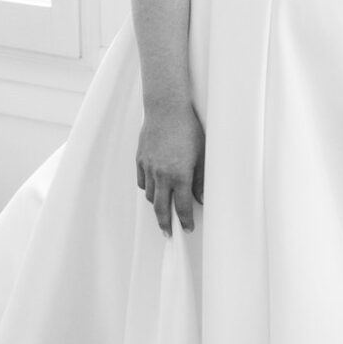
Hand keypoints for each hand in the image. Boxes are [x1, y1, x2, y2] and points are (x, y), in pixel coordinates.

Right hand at [136, 104, 204, 235]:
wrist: (166, 109)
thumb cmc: (188, 129)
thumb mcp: (202, 155)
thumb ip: (200, 179)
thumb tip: (201, 198)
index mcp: (179, 175)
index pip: (182, 207)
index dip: (185, 220)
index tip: (187, 229)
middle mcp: (162, 175)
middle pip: (161, 208)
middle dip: (165, 224)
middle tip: (168, 234)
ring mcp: (149, 167)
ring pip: (150, 196)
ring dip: (157, 206)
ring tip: (162, 212)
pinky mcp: (140, 159)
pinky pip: (142, 182)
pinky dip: (148, 189)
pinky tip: (154, 191)